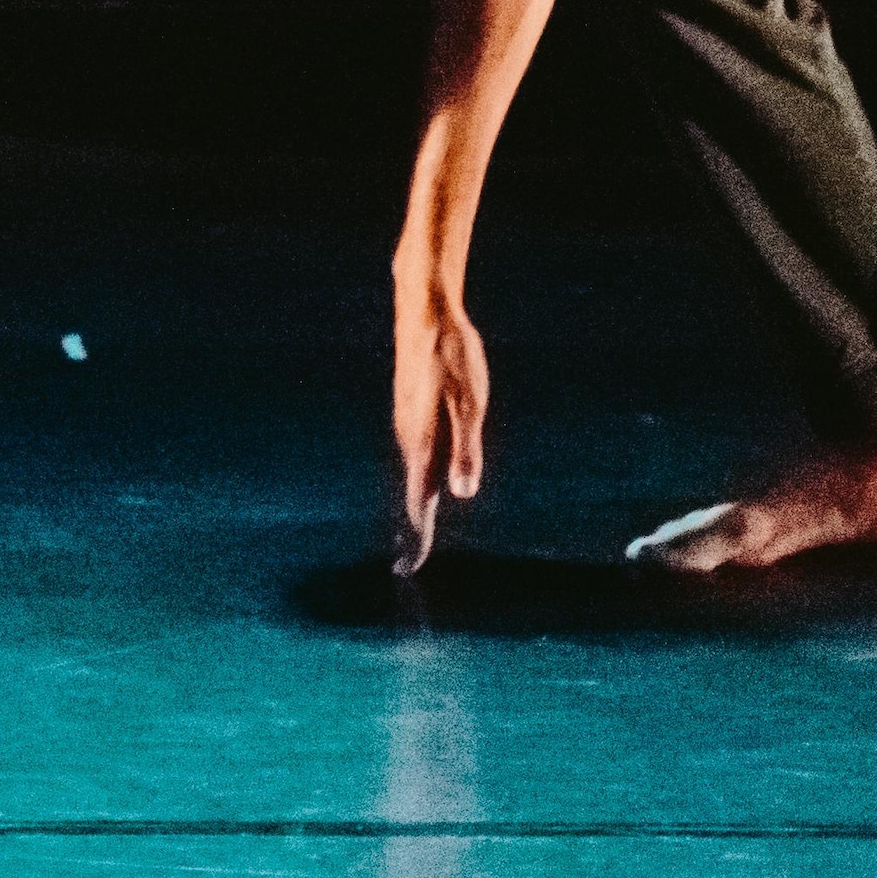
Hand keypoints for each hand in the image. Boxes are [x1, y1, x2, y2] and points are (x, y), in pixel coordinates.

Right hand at [391, 274, 488, 571]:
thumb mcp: (471, 400)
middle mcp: (407, 434)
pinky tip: (424, 482)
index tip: (409, 569)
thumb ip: (467, 448)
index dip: (416, 536)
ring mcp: (405, 420)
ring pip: (410, 472)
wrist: (425, 308)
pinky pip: (412, 455)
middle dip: (411, 528)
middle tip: (408, 565)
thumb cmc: (453, 352)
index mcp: (421, 438)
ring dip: (413, 503)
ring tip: (416, 530)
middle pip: (410, 491)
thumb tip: (462, 493)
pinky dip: (416, 478)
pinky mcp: (409, 408)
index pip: (417, 499)